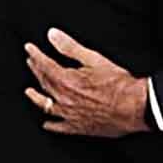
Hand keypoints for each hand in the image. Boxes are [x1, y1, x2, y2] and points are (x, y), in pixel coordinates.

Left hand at [24, 27, 150, 136]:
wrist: (133, 107)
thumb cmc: (118, 84)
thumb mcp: (94, 59)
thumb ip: (71, 47)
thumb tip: (53, 35)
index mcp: (66, 81)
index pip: (44, 65)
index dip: (35, 55)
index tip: (29, 49)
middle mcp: (64, 99)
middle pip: (44, 83)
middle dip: (36, 71)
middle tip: (31, 63)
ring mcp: (70, 115)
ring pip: (46, 105)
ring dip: (36, 98)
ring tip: (29, 92)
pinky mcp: (78, 127)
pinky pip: (59, 127)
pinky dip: (51, 124)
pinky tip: (47, 123)